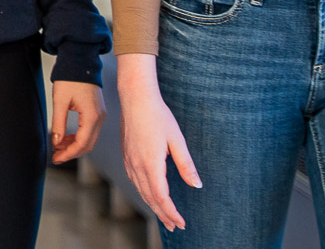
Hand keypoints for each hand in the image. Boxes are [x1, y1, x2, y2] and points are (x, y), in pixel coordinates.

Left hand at [48, 79, 103, 163]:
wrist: (79, 62)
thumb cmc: (69, 78)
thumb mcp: (60, 100)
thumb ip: (59, 123)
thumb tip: (57, 142)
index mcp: (92, 116)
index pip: (82, 143)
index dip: (69, 154)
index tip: (57, 158)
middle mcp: (99, 117)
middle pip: (88, 144)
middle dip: (72, 153)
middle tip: (56, 157)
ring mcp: (100, 115)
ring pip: (89, 139)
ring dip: (75, 145)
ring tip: (58, 147)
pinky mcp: (97, 112)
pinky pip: (89, 131)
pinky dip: (78, 137)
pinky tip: (66, 138)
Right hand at [118, 56, 200, 230]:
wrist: (135, 98)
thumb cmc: (158, 116)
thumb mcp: (177, 140)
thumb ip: (186, 164)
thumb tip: (197, 185)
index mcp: (151, 163)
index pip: (161, 197)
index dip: (171, 212)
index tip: (181, 223)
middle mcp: (137, 165)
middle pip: (150, 198)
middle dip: (163, 214)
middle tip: (174, 227)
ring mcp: (130, 161)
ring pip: (141, 191)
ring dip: (153, 206)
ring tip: (164, 216)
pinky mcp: (127, 155)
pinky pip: (135, 181)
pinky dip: (144, 193)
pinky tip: (149, 194)